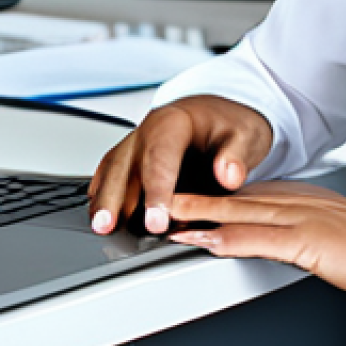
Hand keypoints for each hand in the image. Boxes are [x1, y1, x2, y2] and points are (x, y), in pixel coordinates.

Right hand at [87, 95, 272, 235]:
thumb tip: (228, 175)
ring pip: (111, 172)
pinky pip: (109, 176)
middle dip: (114, 196)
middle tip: (108, 227)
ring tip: (100, 229)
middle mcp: (146, 133)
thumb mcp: (245, 135)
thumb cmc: (227, 126)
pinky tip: (100, 218)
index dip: (156, 192)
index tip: (156, 221)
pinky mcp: (129, 161)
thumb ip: (236, 156)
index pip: (160, 159)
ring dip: (104, 200)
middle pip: (124, 165)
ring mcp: (134, 146)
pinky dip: (103, 196)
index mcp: (173, 123)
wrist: (216, 116)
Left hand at [169, 181, 345, 308]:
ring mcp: (303, 220)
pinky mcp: (310, 243)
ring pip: (240, 213)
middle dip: (195, 198)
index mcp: (305, 198)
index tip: (186, 196)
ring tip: (167, 216)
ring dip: (199, 214)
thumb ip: (311, 233)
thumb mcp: (339, 235)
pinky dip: (227, 238)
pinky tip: (204, 240)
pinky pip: (260, 239)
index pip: (249, 194)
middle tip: (161, 196)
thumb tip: (292, 243)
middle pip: (236, 198)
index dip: (215, 195)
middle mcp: (299, 202)